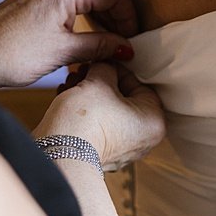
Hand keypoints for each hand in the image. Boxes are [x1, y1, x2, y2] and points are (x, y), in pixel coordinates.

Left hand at [0, 0, 138, 93]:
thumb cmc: (15, 54)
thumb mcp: (64, 52)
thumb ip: (100, 45)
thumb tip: (126, 47)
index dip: (128, 16)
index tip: (134, 39)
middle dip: (116, 12)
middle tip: (125, 40)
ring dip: (99, 11)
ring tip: (109, 39)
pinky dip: (81, 10)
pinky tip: (85, 32)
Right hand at [34, 63, 165, 172]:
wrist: (61, 152)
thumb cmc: (87, 119)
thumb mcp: (100, 79)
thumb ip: (108, 66)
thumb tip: (106, 64)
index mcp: (154, 122)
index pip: (140, 84)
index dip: (118, 69)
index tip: (103, 62)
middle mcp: (143, 140)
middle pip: (123, 97)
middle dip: (101, 81)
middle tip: (84, 70)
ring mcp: (122, 149)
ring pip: (109, 109)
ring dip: (90, 92)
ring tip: (72, 82)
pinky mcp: (102, 153)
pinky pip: (99, 123)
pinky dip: (86, 109)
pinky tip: (69, 96)